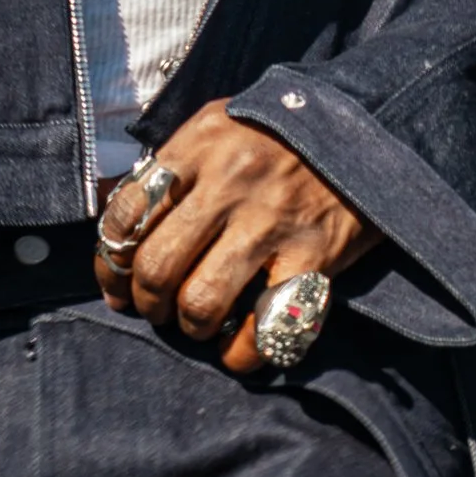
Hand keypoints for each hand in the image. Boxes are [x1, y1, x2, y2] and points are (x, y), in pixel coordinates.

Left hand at [94, 102, 377, 371]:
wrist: (365, 127)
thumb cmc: (278, 134)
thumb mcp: (218, 124)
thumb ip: (172, 166)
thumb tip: (120, 229)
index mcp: (200, 144)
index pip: (127, 215)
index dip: (111, 264)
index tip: (117, 286)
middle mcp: (231, 181)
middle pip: (158, 266)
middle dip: (147, 303)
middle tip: (157, 309)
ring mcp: (273, 221)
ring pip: (201, 304)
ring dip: (190, 327)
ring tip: (197, 323)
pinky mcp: (314, 257)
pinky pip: (262, 329)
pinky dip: (240, 353)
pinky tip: (236, 347)